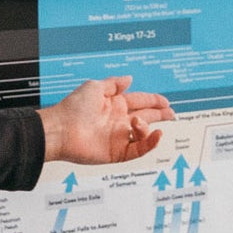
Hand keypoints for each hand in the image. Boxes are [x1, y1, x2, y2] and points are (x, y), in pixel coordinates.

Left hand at [38, 75, 175, 164]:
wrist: (61, 130)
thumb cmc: (74, 107)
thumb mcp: (95, 87)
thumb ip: (114, 84)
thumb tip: (129, 79)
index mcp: (115, 105)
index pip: (139, 101)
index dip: (153, 100)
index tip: (165, 100)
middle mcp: (118, 121)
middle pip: (146, 117)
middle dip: (160, 114)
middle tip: (171, 113)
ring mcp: (118, 137)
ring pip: (143, 133)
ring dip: (147, 126)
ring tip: (138, 122)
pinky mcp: (117, 153)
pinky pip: (138, 150)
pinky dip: (149, 143)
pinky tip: (155, 134)